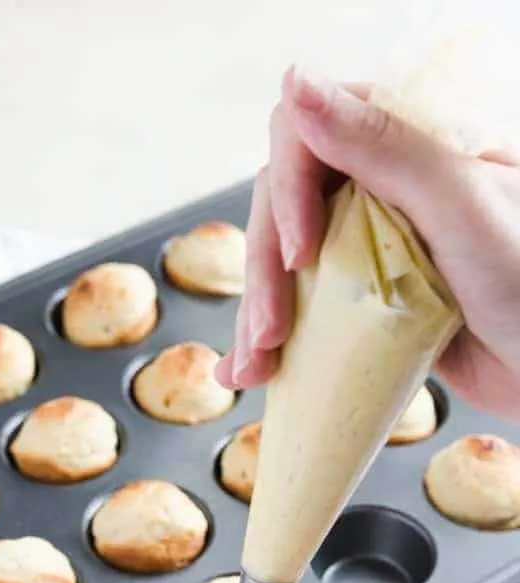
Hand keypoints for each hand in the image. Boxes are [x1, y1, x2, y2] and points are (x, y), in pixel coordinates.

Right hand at [216, 67, 519, 420]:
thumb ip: (381, 143)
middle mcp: (382, 191)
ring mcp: (369, 250)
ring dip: (258, 315)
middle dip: (266, 272)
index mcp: (407, 146)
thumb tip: (297, 81)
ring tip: (253, 368)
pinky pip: (304, 313)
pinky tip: (254, 371)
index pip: (309, 139)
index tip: (302, 252)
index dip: (290, 192)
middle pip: (285, 209)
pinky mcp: (365, 306)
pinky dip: (274, 344)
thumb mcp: (459, 204)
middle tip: (270, 331)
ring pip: (285, 266)